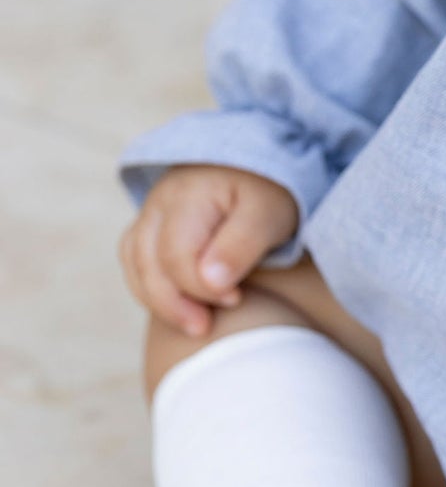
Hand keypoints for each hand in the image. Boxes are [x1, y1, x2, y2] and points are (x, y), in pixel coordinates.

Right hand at [119, 163, 299, 337]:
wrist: (266, 158)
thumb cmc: (271, 191)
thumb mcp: (268, 215)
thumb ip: (240, 246)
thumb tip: (210, 282)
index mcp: (189, 194)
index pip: (176, 256)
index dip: (202, 288)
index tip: (236, 299)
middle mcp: (161, 200)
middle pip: (147, 262)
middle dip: (174, 303)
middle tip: (205, 328)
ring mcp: (152, 210)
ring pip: (135, 261)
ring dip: (157, 299)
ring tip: (192, 324)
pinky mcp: (152, 221)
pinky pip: (133, 257)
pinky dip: (148, 285)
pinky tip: (176, 305)